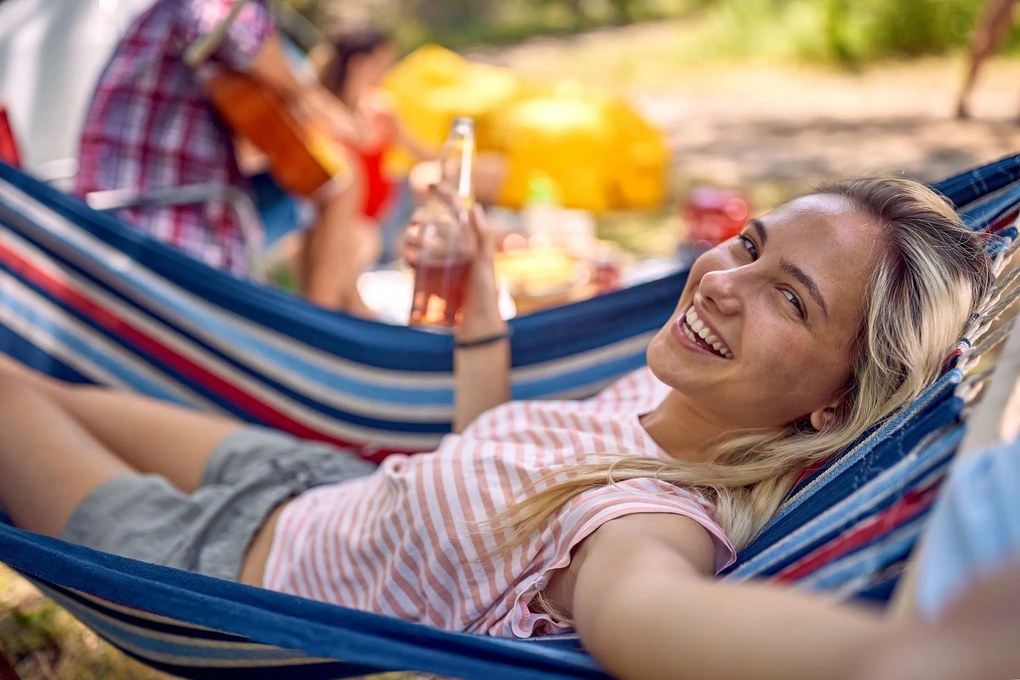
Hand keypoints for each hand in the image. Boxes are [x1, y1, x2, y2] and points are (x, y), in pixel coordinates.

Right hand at [402, 186, 503, 337]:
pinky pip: (417, 263)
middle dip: (420, 220)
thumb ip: (482, 238)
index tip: (431, 185)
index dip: (443, 195)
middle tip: (415, 224)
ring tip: (409, 243)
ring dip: (411, 238)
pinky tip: (408, 258)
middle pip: (432, 226)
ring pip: (421, 243)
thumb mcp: (485, 263)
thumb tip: (475, 208)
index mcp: (469, 240)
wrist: (476, 324)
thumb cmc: (485, 293)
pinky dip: (410, 257)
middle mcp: (454, 248)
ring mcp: (442, 262)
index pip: (455, 211)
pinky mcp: (432, 278)